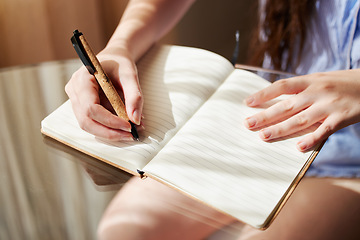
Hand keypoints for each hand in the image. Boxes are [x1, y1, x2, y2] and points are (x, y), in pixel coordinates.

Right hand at [65, 46, 143, 140]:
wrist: (114, 58)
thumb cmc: (119, 63)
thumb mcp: (130, 75)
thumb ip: (134, 96)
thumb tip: (136, 120)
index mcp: (82, 79)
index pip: (90, 108)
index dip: (109, 120)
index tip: (128, 126)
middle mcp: (74, 91)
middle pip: (86, 121)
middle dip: (109, 132)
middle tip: (130, 135)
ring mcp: (76, 100)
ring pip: (89, 125)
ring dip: (110, 132)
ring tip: (131, 131)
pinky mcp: (82, 107)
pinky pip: (94, 122)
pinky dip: (110, 128)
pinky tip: (125, 126)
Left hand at [244, 69, 359, 151]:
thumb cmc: (342, 83)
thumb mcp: (320, 79)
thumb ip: (301, 89)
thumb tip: (277, 101)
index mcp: (310, 80)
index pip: (282, 86)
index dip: (263, 94)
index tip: (247, 103)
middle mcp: (317, 91)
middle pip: (286, 105)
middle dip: (265, 116)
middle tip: (248, 124)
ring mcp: (329, 105)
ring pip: (300, 119)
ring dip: (280, 129)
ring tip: (263, 136)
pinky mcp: (342, 118)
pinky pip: (324, 131)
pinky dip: (311, 139)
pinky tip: (298, 147)